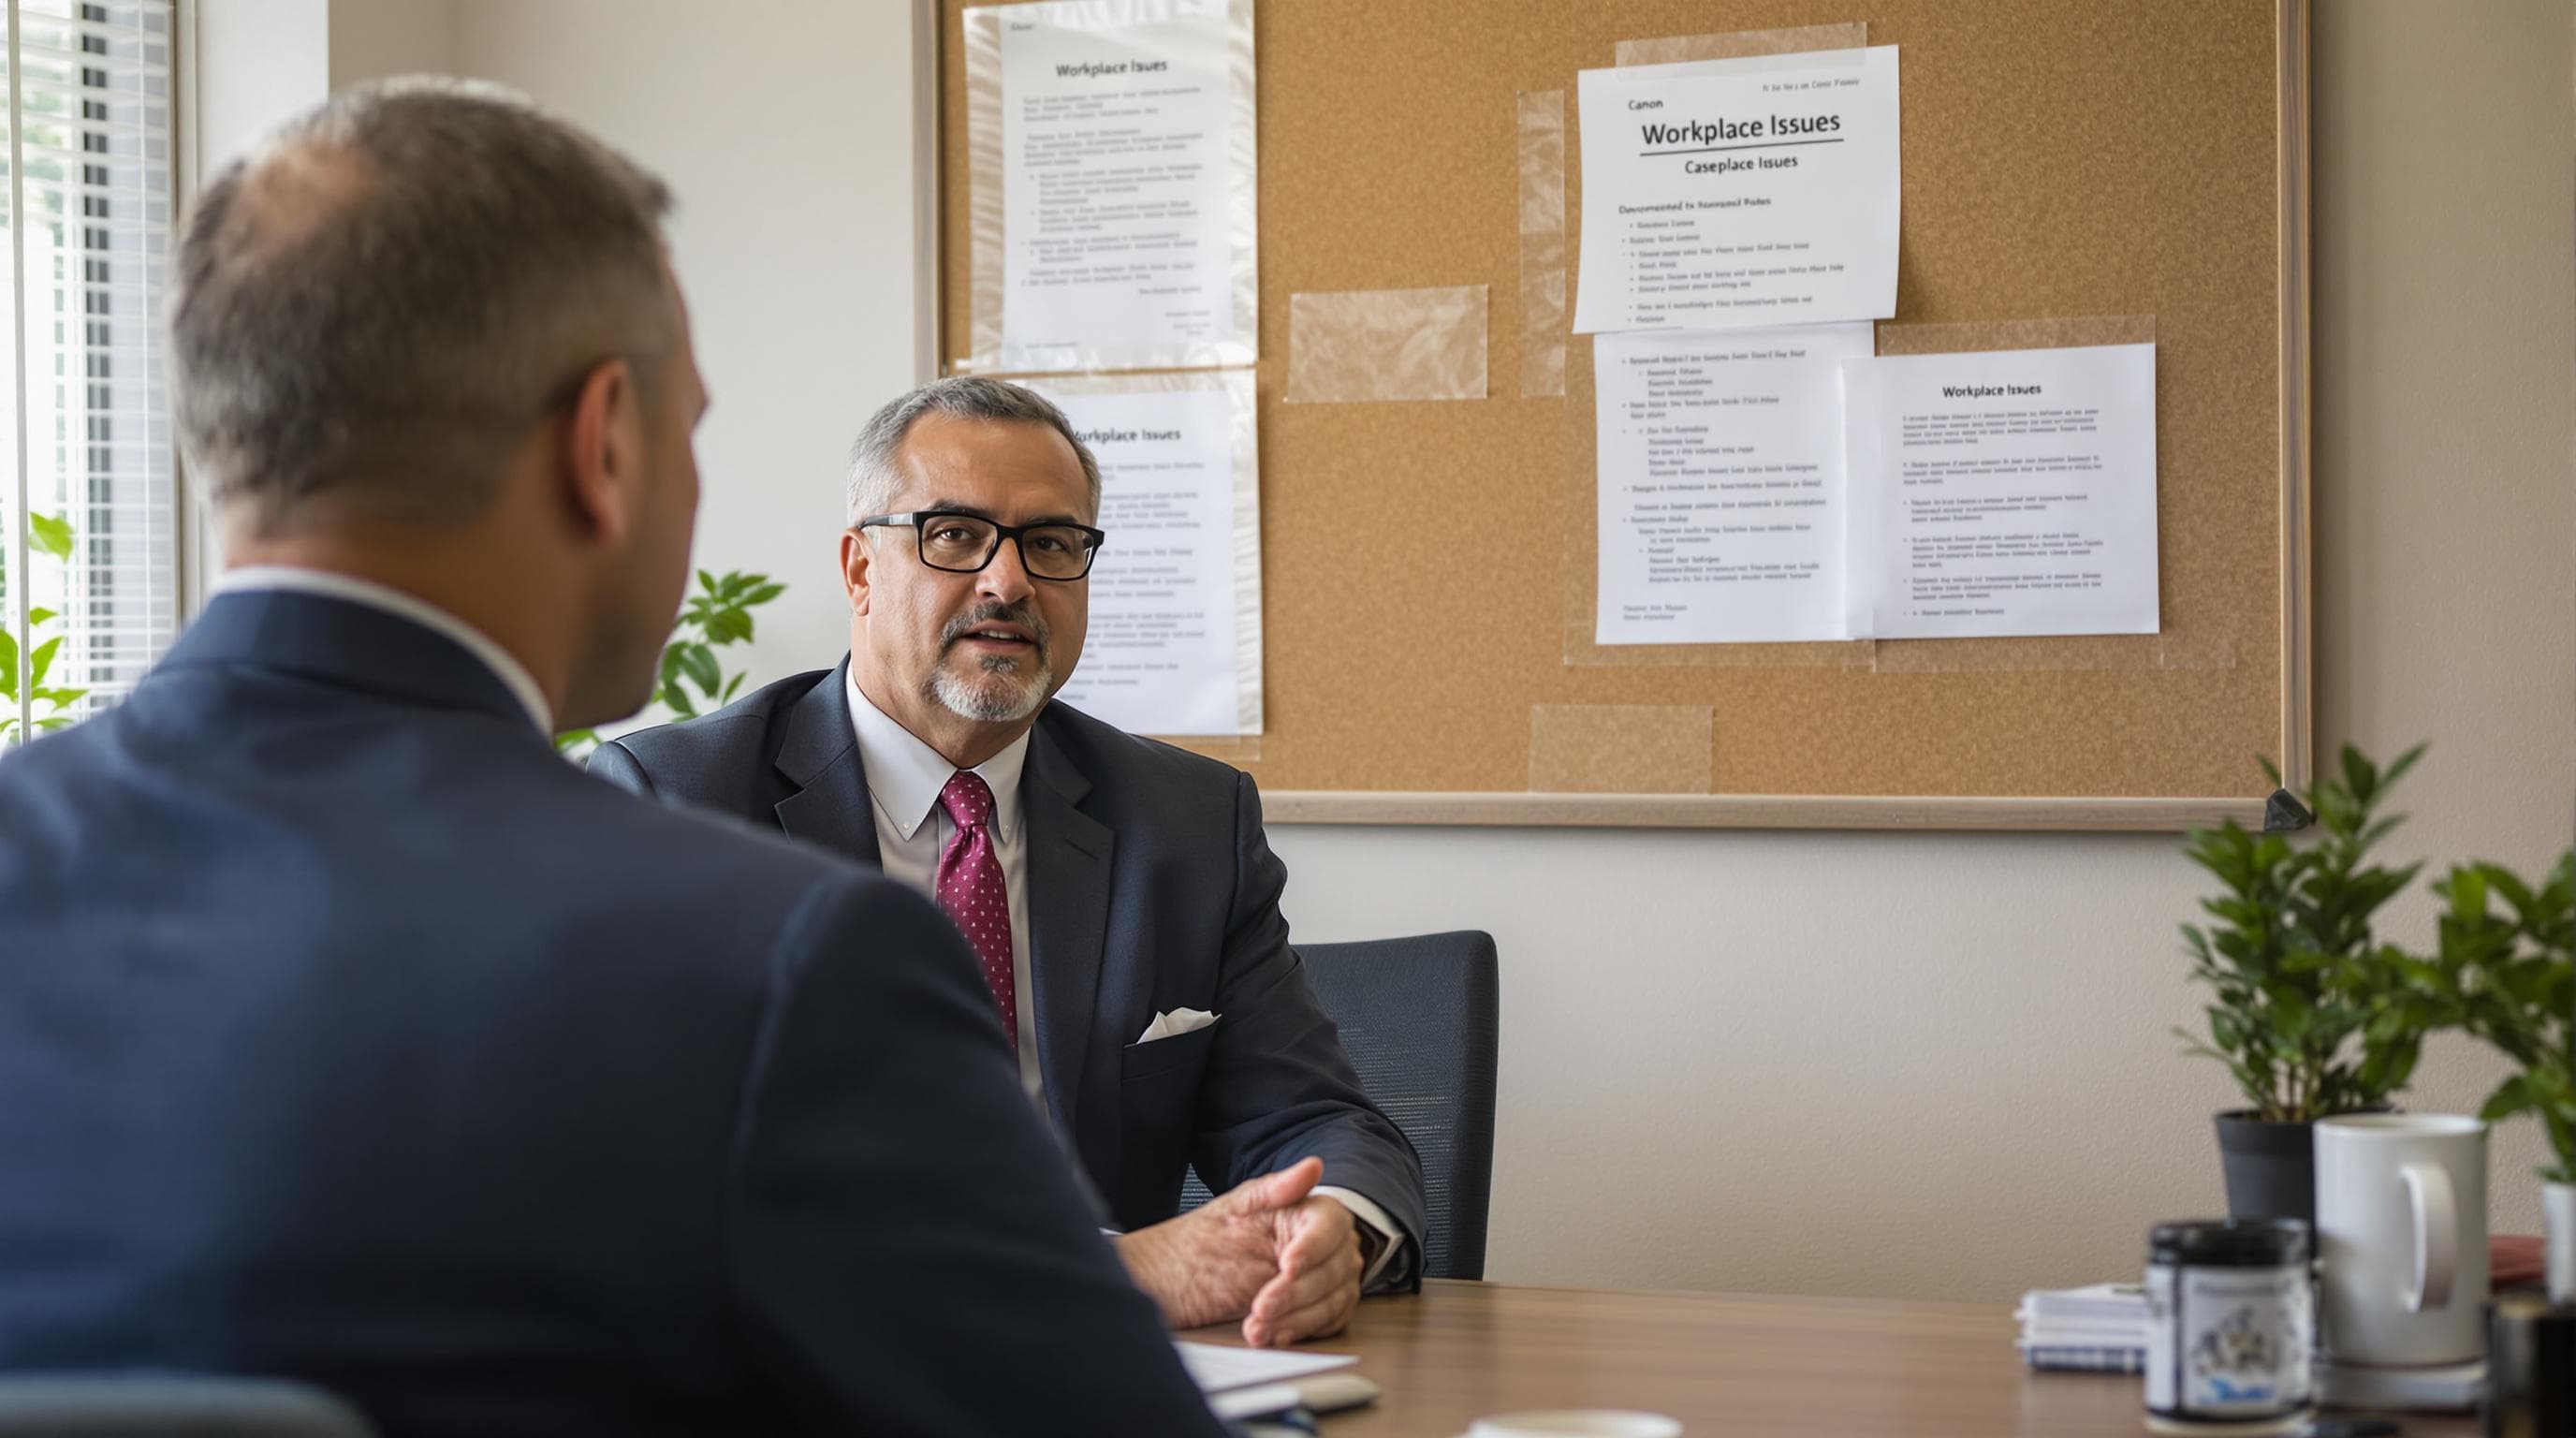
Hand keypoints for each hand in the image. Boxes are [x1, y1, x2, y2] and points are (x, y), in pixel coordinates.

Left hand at [1115, 1157, 1364, 1346]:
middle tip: (1261, 1307)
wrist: (1196, 1269)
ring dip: (1294, 1320)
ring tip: (1258, 1328)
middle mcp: (1330, 1246)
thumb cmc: (1219, 1233)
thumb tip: (1313, 1166)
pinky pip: (1325, 1325)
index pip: (1329, 1228)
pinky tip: (1271, 1336)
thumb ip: (1276, 1188)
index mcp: (1314, 1213)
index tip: (1287, 1265)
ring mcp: (1331, 1280)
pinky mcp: (1323, 1309)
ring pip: (1331, 1302)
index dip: (1312, 1249)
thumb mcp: (1240, 1206)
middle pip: (1333, 1271)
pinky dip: (1298, 1333)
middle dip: (1295, 1294)